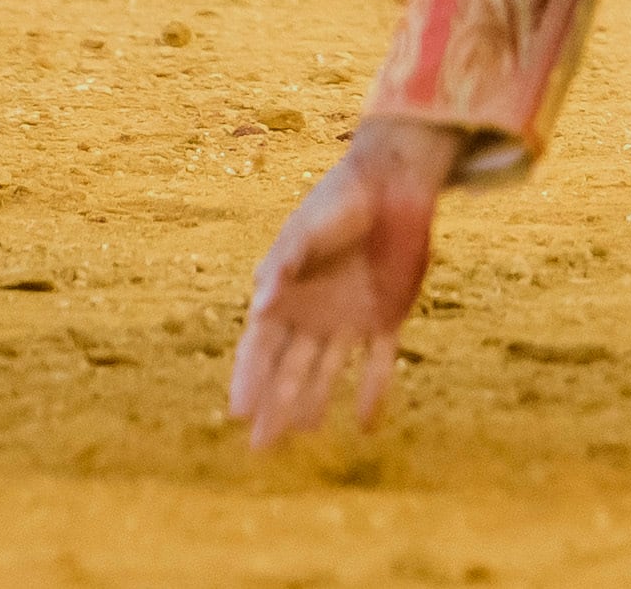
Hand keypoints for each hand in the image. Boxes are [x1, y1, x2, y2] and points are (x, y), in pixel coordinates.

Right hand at [228, 117, 464, 448]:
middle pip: (289, 369)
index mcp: (287, 295)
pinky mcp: (387, 317)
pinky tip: (365, 424)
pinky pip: (378, 362)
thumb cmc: (339, 202)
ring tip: (304, 434)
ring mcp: (350, 319)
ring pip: (328, 371)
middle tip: (262, 447)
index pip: (260, 347)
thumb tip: (258, 307)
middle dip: (274, 406)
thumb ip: (283, 267)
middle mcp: (314, 315)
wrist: (392, 184)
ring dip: (315, 402)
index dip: (248, 379)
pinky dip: (372, 391)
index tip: (239, 412)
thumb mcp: (306, 231)